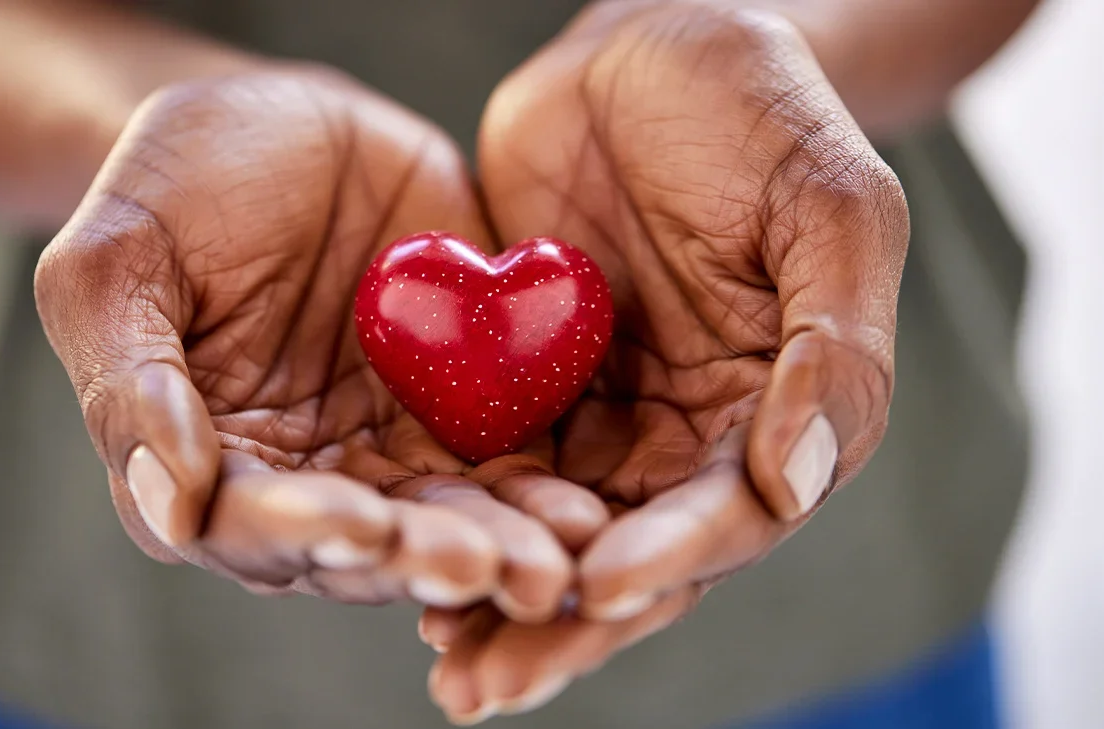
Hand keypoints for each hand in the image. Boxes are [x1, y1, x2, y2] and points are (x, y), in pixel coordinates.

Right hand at [34, 68, 608, 618]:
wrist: (285, 125)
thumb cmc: (177, 183)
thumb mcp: (115, 260)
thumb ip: (131, 381)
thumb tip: (171, 509)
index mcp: (203, 463)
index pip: (243, 524)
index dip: (300, 531)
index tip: (360, 524)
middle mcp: (302, 481)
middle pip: (361, 548)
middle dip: (421, 558)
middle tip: (482, 566)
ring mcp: (387, 453)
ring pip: (445, 524)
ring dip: (499, 551)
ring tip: (550, 562)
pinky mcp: (463, 415)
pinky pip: (507, 466)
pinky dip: (543, 497)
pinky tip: (585, 514)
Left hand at [426, 1, 909, 719]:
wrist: (656, 43)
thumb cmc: (764, 109)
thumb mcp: (831, 207)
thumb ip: (836, 346)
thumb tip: (798, 484)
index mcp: (779, 412)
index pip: (731, 513)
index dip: (672, 557)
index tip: (598, 587)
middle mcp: (692, 435)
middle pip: (634, 555)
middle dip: (564, 621)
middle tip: (488, 682)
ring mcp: (609, 416)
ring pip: (556, 532)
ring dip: (500, 596)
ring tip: (439, 656)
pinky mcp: (532, 385)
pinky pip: (493, 467)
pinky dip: (457, 519)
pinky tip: (402, 555)